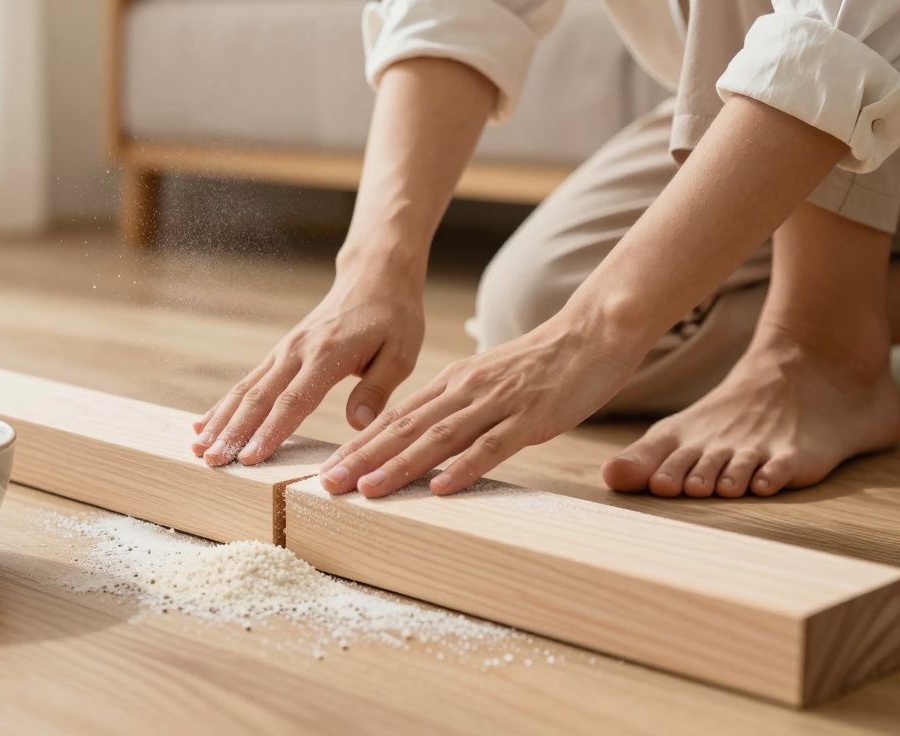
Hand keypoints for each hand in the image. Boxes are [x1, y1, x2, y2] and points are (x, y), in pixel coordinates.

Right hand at [193, 256, 425, 466]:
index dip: (270, 431)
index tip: (251, 458)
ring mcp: (284, 350)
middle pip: (259, 397)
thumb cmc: (393, 317)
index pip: (294, 400)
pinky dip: (224, 405)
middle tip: (212, 461)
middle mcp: (297, 351)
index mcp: (328, 354)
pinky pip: (248, 381)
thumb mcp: (400, 352)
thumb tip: (357, 424)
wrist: (374, 277)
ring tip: (199, 449)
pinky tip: (204, 424)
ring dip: (221, 421)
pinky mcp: (280, 352)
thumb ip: (378, 389)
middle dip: (233, 432)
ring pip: (245, 389)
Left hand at [318, 308, 644, 496]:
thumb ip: (454, 409)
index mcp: (451, 384)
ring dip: (400, 466)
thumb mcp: (485, 383)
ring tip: (367, 490)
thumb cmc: (540, 366)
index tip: (326, 470)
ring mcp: (497, 404)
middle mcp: (465, 391)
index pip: (394, 418)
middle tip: (327, 485)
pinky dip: (464, 468)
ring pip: (438, 438)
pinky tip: (441, 488)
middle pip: (404, 429)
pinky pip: (493, 445)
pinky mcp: (531, 418)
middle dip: (362, 459)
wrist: (592, 334)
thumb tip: (421, 442)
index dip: (358, 445)